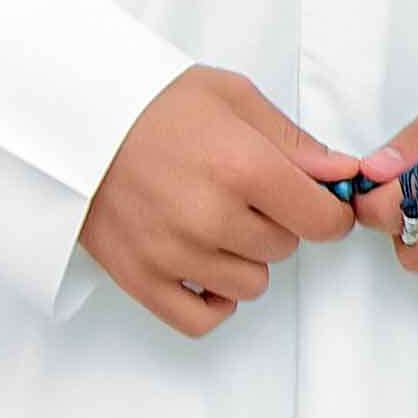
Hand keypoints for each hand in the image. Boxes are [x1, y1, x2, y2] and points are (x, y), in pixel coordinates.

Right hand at [75, 66, 360, 336]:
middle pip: (285, 250)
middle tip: (247, 198)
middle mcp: (210, 218)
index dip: (330, 213)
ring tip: (219, 225)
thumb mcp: (235, 98)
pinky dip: (213, 301)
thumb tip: (343, 176)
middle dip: (279, 225)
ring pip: (250, 285)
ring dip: (246, 260)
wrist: (75, 121)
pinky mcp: (138, 278)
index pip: (323, 222)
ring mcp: (172, 254)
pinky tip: (208, 270)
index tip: (318, 203)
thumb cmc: (156, 103)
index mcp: (243, 169)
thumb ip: (295, 143)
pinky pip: (201, 319)